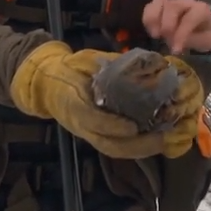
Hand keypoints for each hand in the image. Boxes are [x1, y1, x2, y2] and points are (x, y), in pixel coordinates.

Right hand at [9, 41, 187, 159]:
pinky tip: (156, 142)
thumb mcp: (85, 61)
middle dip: (136, 145)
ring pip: (113, 149)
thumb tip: (147, 60)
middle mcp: (81, 123)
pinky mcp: (94, 135)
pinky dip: (136, 148)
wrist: (46, 83)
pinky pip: (115, 147)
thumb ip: (111, 64)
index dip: (112, 126)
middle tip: (161, 139)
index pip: (93, 119)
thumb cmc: (71, 69)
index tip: (132, 127)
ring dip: (140, 150)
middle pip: (108, 144)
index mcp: (76, 102)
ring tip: (164, 143)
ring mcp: (87, 132)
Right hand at [142, 0, 210, 53]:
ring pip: (158, 2)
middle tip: (165, 40)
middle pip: (172, 6)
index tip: (176, 50)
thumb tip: (174, 45)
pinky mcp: (162, 5)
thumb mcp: (204, 41)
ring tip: (155, 35)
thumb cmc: (206, 34)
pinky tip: (152, 32)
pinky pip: (150, 7)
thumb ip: (190, 40)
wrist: (207, 28)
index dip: (181, 34)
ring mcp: (173, 1)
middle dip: (167, 26)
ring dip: (153, 19)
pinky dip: (148, 19)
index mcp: (201, 9)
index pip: (189, 17)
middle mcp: (186, 2)